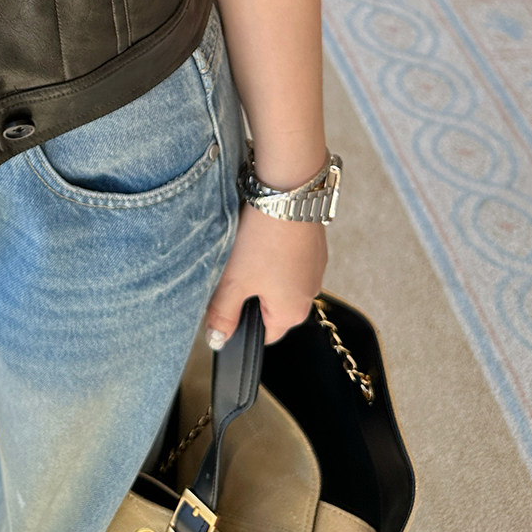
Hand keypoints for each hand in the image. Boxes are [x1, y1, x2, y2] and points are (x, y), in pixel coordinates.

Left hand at [204, 203, 326, 345]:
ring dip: (263, 268)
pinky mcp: (314, 245)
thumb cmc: (264, 238)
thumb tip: (217, 340)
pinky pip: (290, 257)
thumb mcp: (233, 281)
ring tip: (247, 247)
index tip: (226, 303)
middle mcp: (310, 294)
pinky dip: (275, 249)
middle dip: (251, 291)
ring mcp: (315, 268)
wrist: (287, 191)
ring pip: (281, 278)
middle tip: (234, 268)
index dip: (241, 321)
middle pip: (272, 305)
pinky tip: (261, 233)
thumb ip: (223, 314)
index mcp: (293, 312)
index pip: (265, 334)